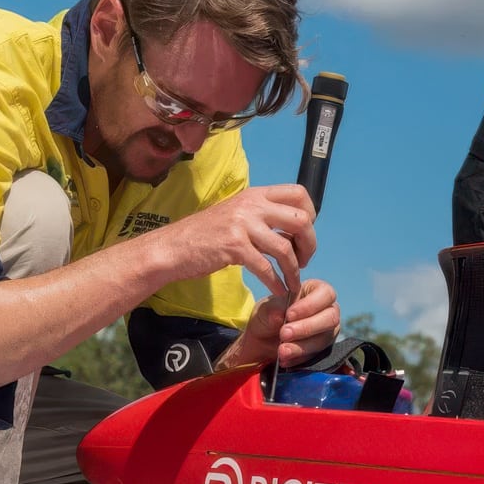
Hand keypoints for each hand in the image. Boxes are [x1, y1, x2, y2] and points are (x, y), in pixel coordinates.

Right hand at [152, 184, 317, 296]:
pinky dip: (277, 282)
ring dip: (294, 269)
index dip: (310, 214)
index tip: (304, 234)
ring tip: (293, 281)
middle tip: (304, 260)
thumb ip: (262, 216)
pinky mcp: (234, 247)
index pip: (299, 193)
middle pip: (300, 219)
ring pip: (285, 248)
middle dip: (309, 244)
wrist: (173, 247)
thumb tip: (291, 228)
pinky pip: (266, 267)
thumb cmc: (206, 235)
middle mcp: (252, 205)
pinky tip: (279, 290)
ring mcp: (243, 224)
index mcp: (255, 194)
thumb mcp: (237, 214)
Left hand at [220, 279, 340, 368]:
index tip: (289, 315)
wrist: (263, 338)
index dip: (310, 305)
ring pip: (324, 339)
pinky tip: (285, 359)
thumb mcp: (266, 308)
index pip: (325, 294)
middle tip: (284, 334)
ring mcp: (328, 331)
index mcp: (317, 290)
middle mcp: (328, 310)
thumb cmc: (269, 314)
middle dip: (306, 328)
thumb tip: (279, 315)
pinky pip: (316, 355)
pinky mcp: (323, 349)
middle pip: (330, 318)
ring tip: (281, 351)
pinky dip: (299, 358)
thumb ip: (273, 309)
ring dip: (301, 346)